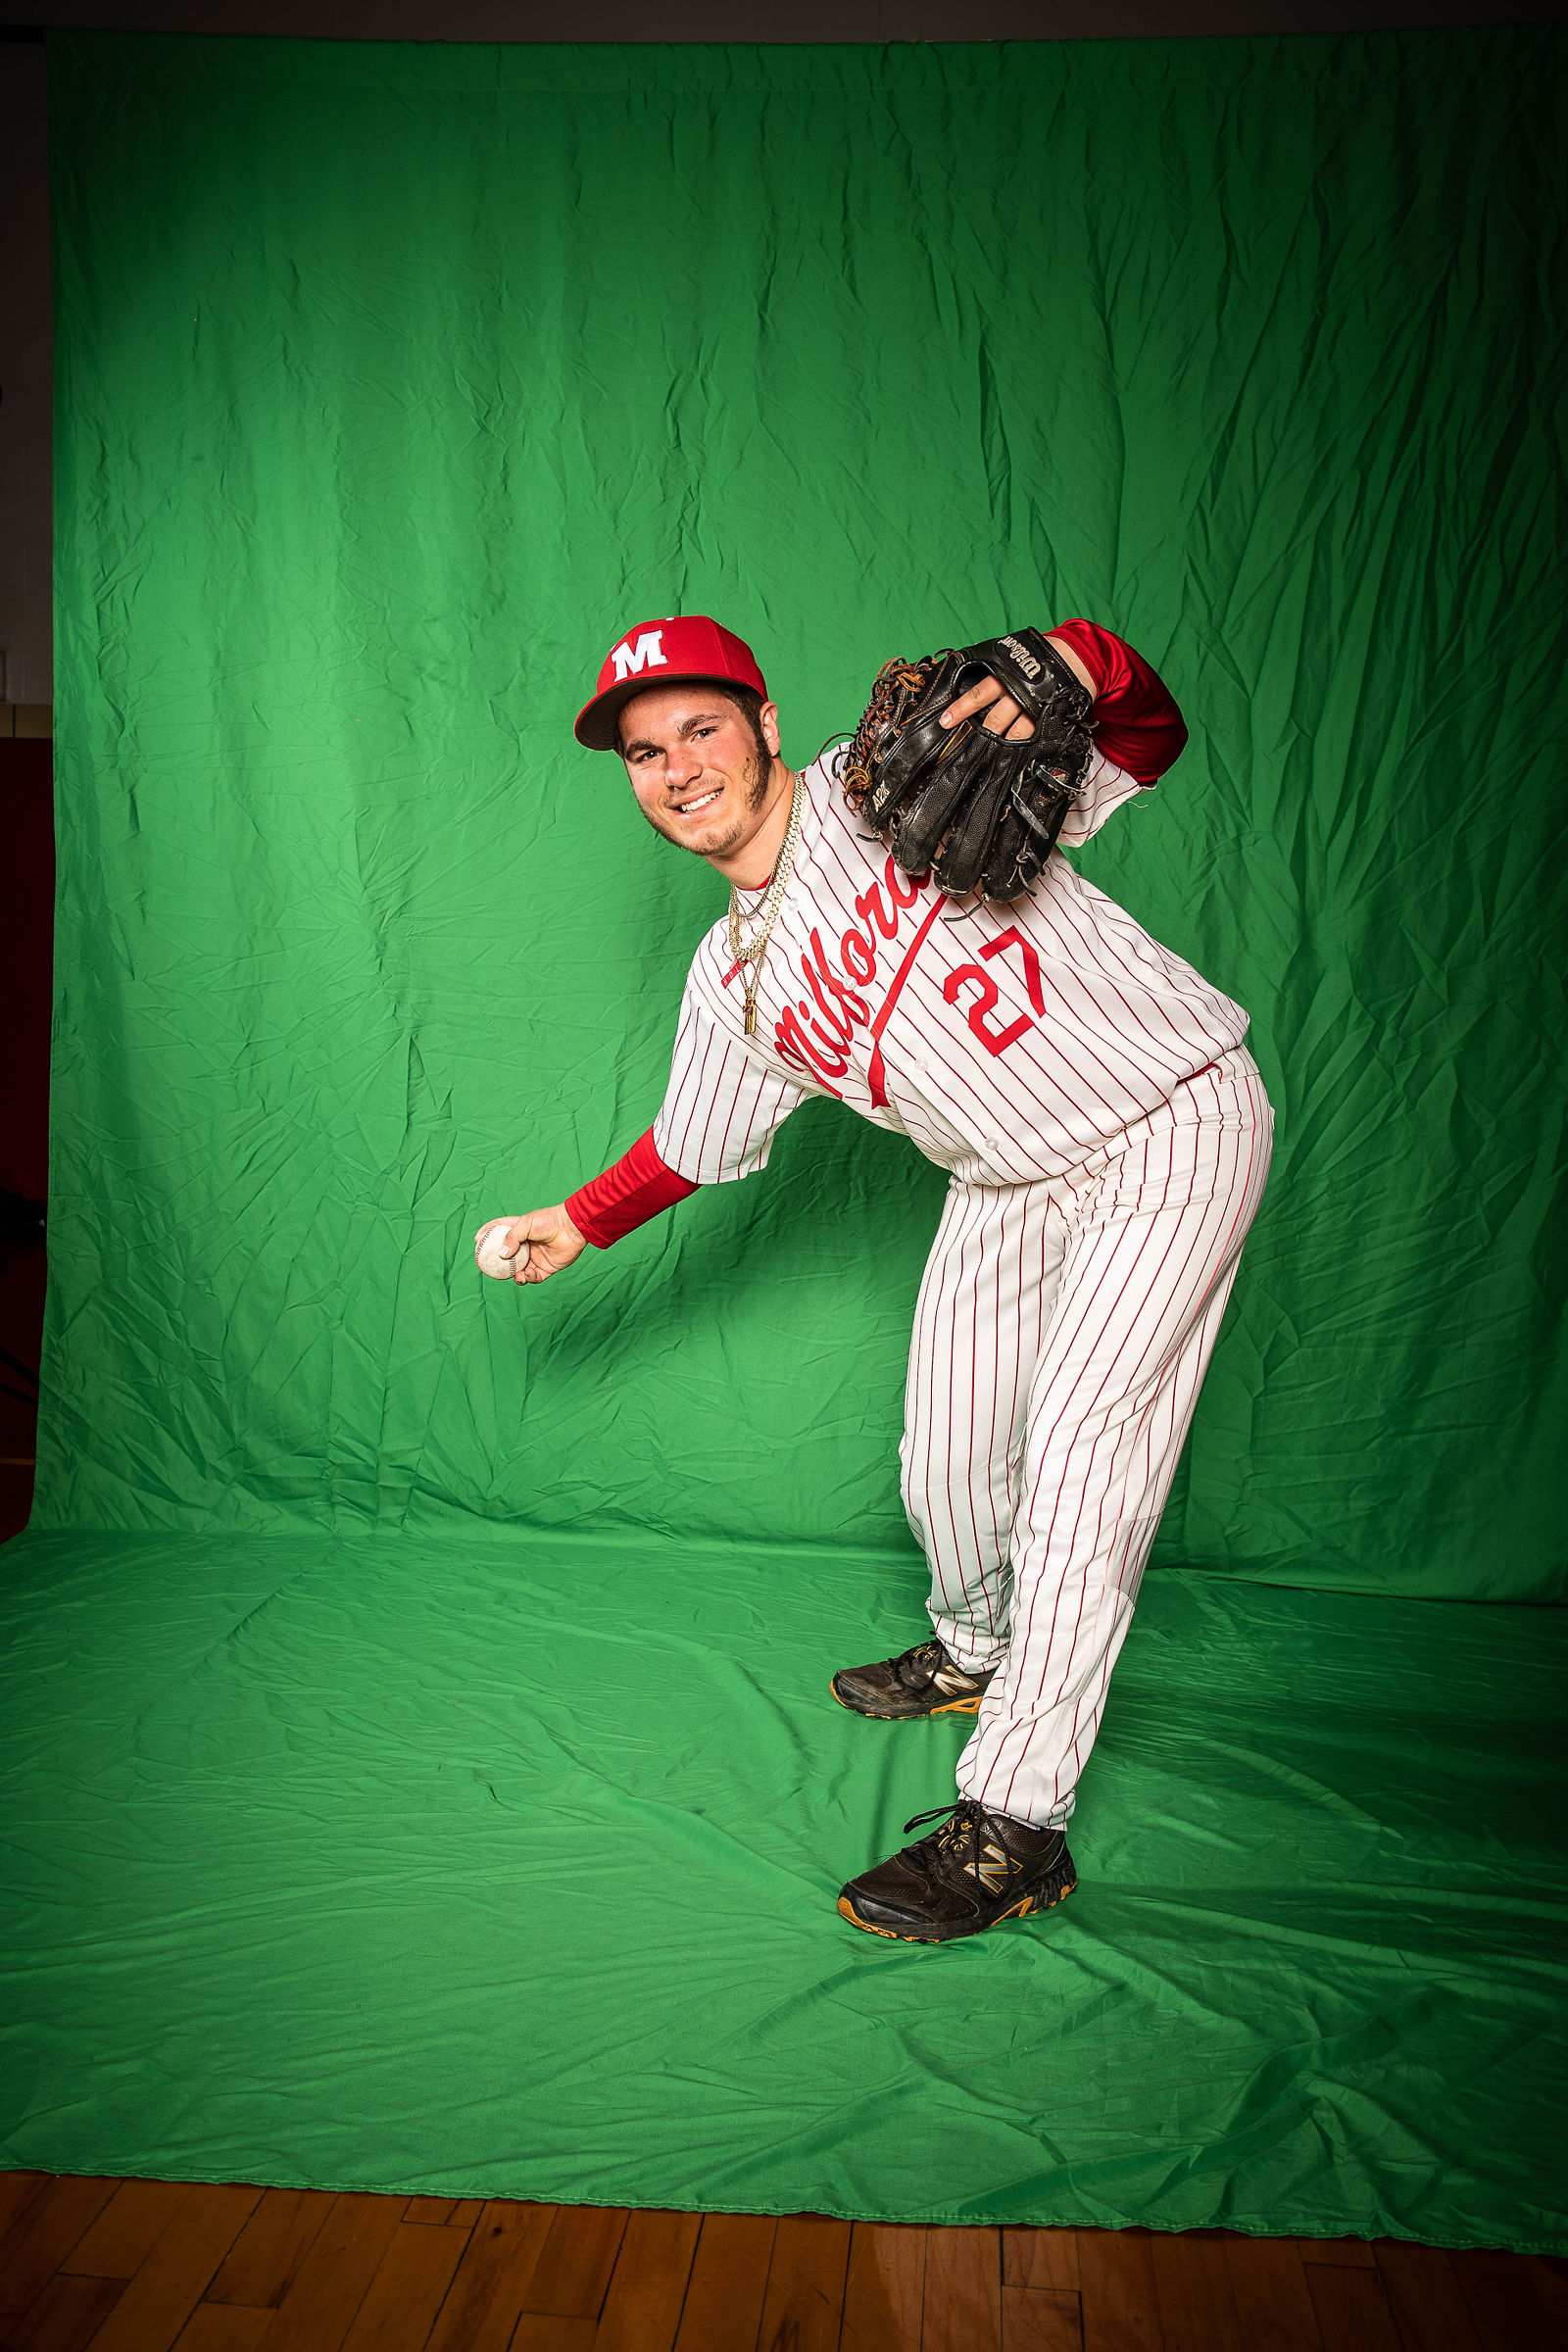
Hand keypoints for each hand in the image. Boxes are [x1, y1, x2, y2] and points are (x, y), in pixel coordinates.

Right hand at [474, 1204, 587, 1284]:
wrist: (573, 1228)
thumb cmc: (549, 1221)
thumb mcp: (526, 1224)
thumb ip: (512, 1237)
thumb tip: (501, 1254)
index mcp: (520, 1230)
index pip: (499, 1230)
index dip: (487, 1233)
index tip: (477, 1240)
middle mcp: (526, 1245)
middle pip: (507, 1256)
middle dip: (499, 1264)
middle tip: (490, 1268)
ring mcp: (535, 1257)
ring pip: (519, 1270)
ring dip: (515, 1275)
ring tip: (517, 1275)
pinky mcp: (546, 1268)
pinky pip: (534, 1277)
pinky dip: (529, 1278)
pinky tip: (528, 1274)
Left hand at [939, 631, 1096, 741]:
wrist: (1073, 656)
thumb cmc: (1035, 655)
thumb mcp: (1008, 655)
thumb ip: (989, 667)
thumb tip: (962, 673)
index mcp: (1004, 675)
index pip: (977, 694)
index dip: (960, 709)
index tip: (946, 721)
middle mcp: (1017, 692)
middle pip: (994, 720)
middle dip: (980, 734)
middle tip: (968, 745)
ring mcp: (1034, 707)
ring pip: (1014, 732)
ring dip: (1002, 741)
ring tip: (992, 749)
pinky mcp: (1048, 717)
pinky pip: (1033, 737)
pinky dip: (1022, 744)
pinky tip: (1014, 750)